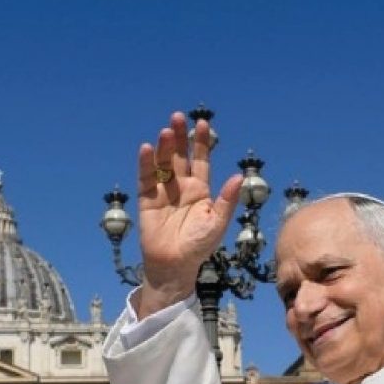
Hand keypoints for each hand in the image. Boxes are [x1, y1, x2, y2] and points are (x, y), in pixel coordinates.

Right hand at [133, 111, 241, 317]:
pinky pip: (146, 179)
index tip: (203, 124)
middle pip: (180, 156)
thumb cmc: (199, 246)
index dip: (201, 142)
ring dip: (164, 147)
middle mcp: (181, 187)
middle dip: (180, 137)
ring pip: (163, 164)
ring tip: (166, 131)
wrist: (175, 266)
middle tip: (178, 117)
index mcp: (200, 190)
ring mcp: (163, 192)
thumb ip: (226, 200)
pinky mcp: (147, 200)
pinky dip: (146, 164)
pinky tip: (146, 149)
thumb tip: (238, 176)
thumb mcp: (217, 223)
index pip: (201, 160)